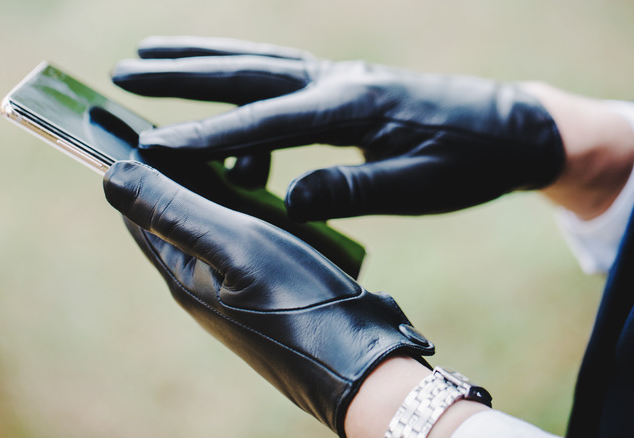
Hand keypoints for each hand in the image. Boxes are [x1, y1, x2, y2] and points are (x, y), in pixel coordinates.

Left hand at [102, 160, 434, 436]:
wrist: (359, 364)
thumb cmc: (298, 304)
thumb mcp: (234, 245)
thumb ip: (174, 210)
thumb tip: (111, 176)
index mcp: (181, 274)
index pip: (139, 212)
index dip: (139, 167)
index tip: (151, 123)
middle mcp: (202, 283)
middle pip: (178, 215)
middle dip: (185, 172)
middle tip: (207, 133)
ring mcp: (236, 288)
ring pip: (217, 225)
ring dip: (224, 190)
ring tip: (244, 160)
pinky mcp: (269, 289)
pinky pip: (249, 241)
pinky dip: (254, 213)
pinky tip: (276, 201)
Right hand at [112, 36, 564, 221]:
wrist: (511, 127)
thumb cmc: (467, 160)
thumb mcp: (417, 186)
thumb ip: (352, 188)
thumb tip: (287, 200)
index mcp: (351, 107)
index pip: (264, 122)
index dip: (205, 135)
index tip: (150, 144)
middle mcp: (337, 81)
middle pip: (246, 70)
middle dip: (181, 71)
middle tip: (123, 69)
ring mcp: (340, 77)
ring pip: (258, 63)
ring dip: (203, 63)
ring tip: (150, 65)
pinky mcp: (345, 86)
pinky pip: (281, 81)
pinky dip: (245, 97)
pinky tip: (235, 130)